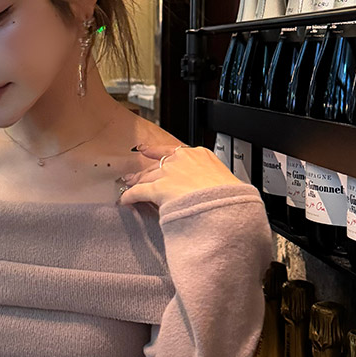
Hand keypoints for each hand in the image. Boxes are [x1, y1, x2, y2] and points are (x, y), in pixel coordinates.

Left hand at [118, 144, 242, 208]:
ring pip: (147, 176)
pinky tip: (125, 200)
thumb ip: (212, 179)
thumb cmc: (230, 197)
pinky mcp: (158, 189)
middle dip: (145, 170)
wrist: (225, 207)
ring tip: (129, 186)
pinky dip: (130, 196)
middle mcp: (182, 160)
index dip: (158, 151)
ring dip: (136, 182)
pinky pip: (138, 192)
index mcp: (200, 155)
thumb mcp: (225, 179)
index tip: (147, 149)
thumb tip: (213, 188)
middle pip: (157, 164)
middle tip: (134, 174)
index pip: (175, 151)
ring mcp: (169, 173)